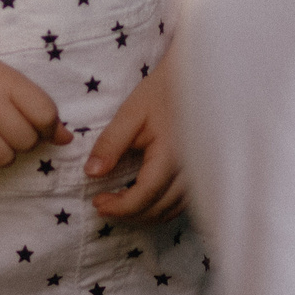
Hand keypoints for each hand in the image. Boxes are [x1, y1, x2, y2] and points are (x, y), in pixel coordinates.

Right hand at [0, 44, 70, 177]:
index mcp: (5, 81)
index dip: (45, 126)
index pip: (45, 115)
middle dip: (21, 140)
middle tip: (3, 127)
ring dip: (0, 153)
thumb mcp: (7, 80)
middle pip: (26, 142)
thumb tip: (65, 140)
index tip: (32, 122)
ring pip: (3, 159)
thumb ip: (37, 106)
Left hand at [87, 52, 189, 222]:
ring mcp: (200, 175)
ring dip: (144, 213)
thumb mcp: (130, 114)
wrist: (193, 81)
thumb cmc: (161, 93)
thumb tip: (92, 173)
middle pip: (159, 208)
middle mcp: (191, 171)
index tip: (97, 203)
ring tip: (119, 203)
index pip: (145, 195)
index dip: (120, 207)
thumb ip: (110, 144)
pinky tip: (143, 199)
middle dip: (129, 213)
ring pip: (172, 209)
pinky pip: (182, 202)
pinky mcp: (202, 174)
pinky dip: (160, 207)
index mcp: (172, 156)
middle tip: (102, 204)